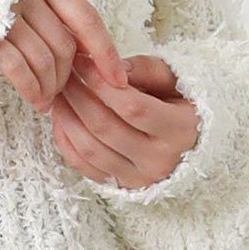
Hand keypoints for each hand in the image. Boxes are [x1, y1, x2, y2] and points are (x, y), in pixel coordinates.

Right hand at [0, 0, 129, 112]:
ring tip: (45, 100)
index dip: (105, 52)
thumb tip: (85, 54)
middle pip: (65, 44)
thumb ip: (49, 10)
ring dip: (50, 87)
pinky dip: (30, 88)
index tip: (118, 80)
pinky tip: (33, 100)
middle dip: (68, 76)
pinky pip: (17, 67)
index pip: (85, 17)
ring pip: (44, 59)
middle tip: (60, 91)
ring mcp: (3, 10)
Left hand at [49, 53, 201, 190]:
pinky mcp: (121, 186)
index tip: (82, 64)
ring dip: (66, 118)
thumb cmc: (178, 103)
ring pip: (90, 149)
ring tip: (59, 94)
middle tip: (65, 76)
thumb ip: (146, 69)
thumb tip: (113, 67)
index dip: (101, 84)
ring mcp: (139, 178)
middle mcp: (160, 160)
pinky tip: (62, 118)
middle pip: (105, 128)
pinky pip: (82, 165)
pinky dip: (65, 140)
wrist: (188, 141)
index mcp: (180, 130)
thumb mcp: (173, 79)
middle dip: (77, 97)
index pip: (132, 107)